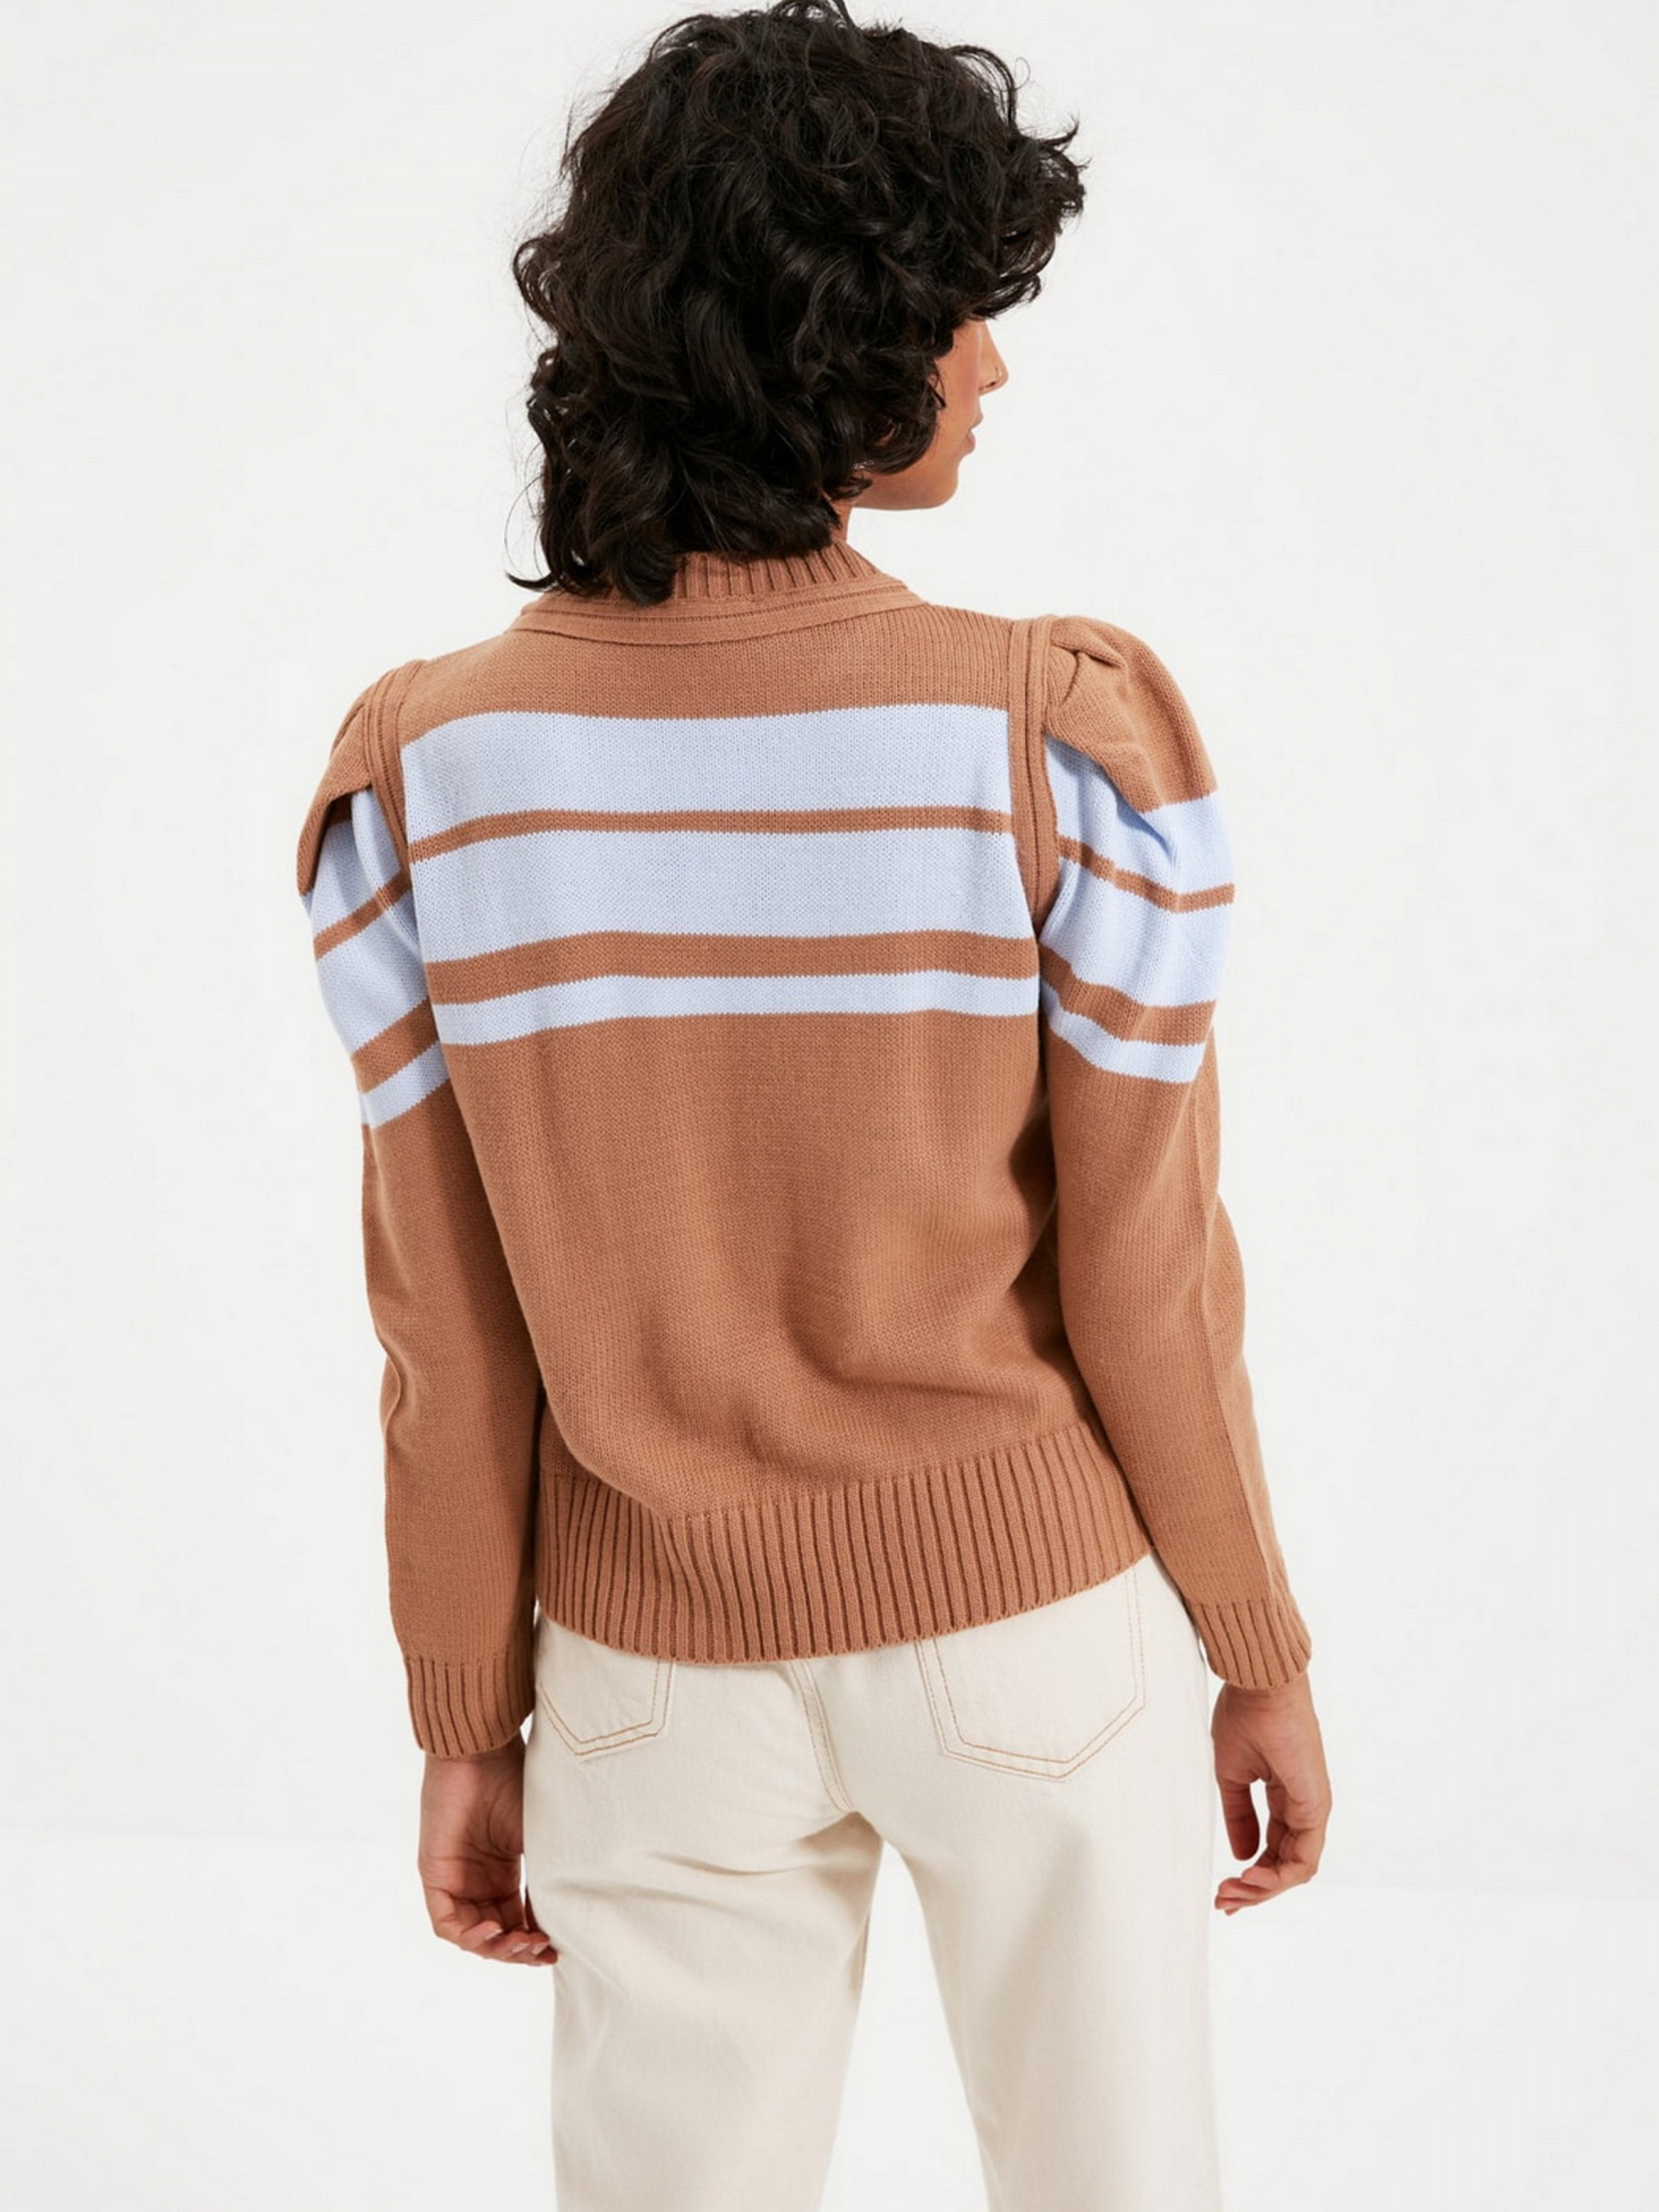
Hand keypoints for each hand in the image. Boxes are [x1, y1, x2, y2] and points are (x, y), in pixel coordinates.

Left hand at [417, 1733, 557, 1964]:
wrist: (483, 1752)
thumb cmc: (515, 1782)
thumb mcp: (538, 1837)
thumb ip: (547, 1876)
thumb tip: (572, 1914)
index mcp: (503, 1873)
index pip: (516, 1922)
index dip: (534, 1942)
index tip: (556, 1950)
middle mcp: (478, 1881)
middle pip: (495, 1935)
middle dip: (517, 1950)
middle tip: (540, 1949)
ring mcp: (455, 1880)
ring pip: (471, 1935)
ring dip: (496, 1948)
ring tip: (520, 1943)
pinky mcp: (434, 1875)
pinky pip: (446, 1922)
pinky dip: (469, 1935)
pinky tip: (493, 1929)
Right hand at [1210, 1669, 1330, 1912]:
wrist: (1259, 1686)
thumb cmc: (1244, 1717)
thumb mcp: (1233, 1775)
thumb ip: (1240, 1816)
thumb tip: (1241, 1854)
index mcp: (1285, 1797)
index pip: (1272, 1848)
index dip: (1249, 1874)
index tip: (1221, 1889)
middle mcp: (1304, 1808)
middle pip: (1285, 1866)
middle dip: (1254, 1890)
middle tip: (1223, 1901)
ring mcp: (1313, 1809)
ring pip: (1295, 1870)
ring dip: (1262, 1888)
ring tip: (1231, 1893)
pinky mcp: (1316, 1808)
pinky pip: (1303, 1859)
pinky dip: (1277, 1877)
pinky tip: (1250, 1878)